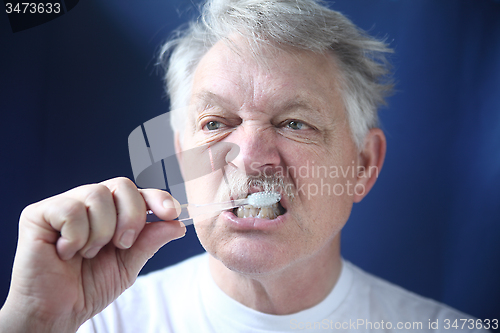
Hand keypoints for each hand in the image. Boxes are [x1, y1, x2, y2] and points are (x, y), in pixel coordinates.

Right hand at [0, 177, 184, 332]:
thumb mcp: (128, 265)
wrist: (57, 313)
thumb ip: (149, 242)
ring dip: (101, 232)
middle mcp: (88, 203)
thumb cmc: (88, 288)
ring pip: (97, 194)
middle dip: (131, 216)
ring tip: (87, 253)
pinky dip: (76, 237)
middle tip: (122, 244)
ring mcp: (63, 205)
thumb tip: (178, 224)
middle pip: (122, 185)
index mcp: (110, 213)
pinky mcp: (38, 214)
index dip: (157, 198)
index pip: (138, 192)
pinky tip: (66, 252)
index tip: (172, 213)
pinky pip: (71, 210)